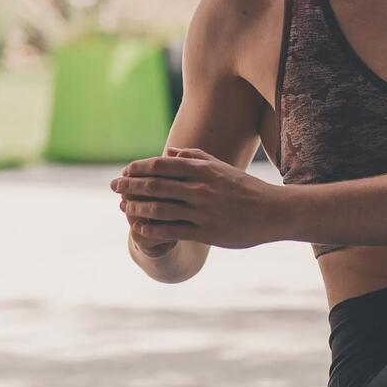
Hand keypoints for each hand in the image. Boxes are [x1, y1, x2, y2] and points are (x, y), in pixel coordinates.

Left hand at [111, 145, 283, 250]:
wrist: (273, 212)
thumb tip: (169, 153)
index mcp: (204, 170)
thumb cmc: (247, 188)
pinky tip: (139, 227)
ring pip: (158, 209)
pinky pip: (170, 230)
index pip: (162, 165)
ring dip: (136, 207)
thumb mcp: (223, 167)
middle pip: (155, 186)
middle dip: (129, 186)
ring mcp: (201, 212)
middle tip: (113, 186)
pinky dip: (150, 228)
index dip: (139, 167)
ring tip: (123, 207)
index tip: (126, 170)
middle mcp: (199, 189)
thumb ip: (196, 158)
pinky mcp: (204, 232)